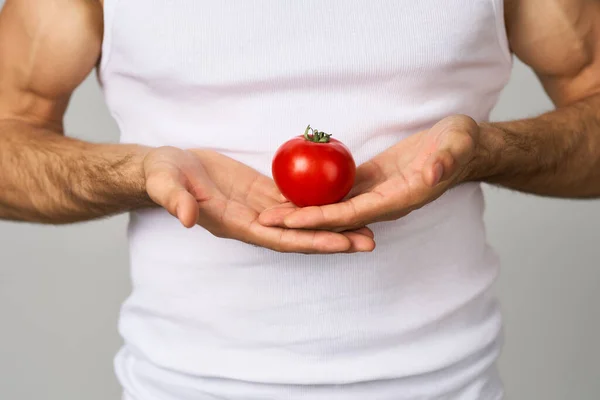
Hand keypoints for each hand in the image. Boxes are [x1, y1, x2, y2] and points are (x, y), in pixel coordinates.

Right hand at [142, 147, 374, 252]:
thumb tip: (184, 218)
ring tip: (367, 225)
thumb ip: (175, 200)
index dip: (309, 241)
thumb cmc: (164, 176)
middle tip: (369, 241)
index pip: (278, 238)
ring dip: (333, 224)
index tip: (340, 244)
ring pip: (303, 220)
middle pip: (300, 235)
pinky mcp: (264, 192)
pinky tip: (343, 200)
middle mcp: (254, 222)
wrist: (168, 168)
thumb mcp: (166, 184)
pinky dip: (319, 203)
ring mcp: (261, 208)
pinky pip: (295, 200)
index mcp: (235, 224)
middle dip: (334, 239)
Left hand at [259, 115, 478, 230]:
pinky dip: (316, 193)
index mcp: (399, 200)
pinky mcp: (369, 181)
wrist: (461, 145)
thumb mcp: (456, 147)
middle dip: (301, 222)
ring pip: (333, 207)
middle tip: (264, 220)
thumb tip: (431, 176)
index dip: (321, 219)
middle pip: (335, 217)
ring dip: (302, 210)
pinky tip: (293, 189)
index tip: (292, 222)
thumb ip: (444, 163)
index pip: (353, 215)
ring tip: (270, 209)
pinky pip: (339, 190)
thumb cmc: (460, 145)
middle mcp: (382, 204)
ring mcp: (374, 194)